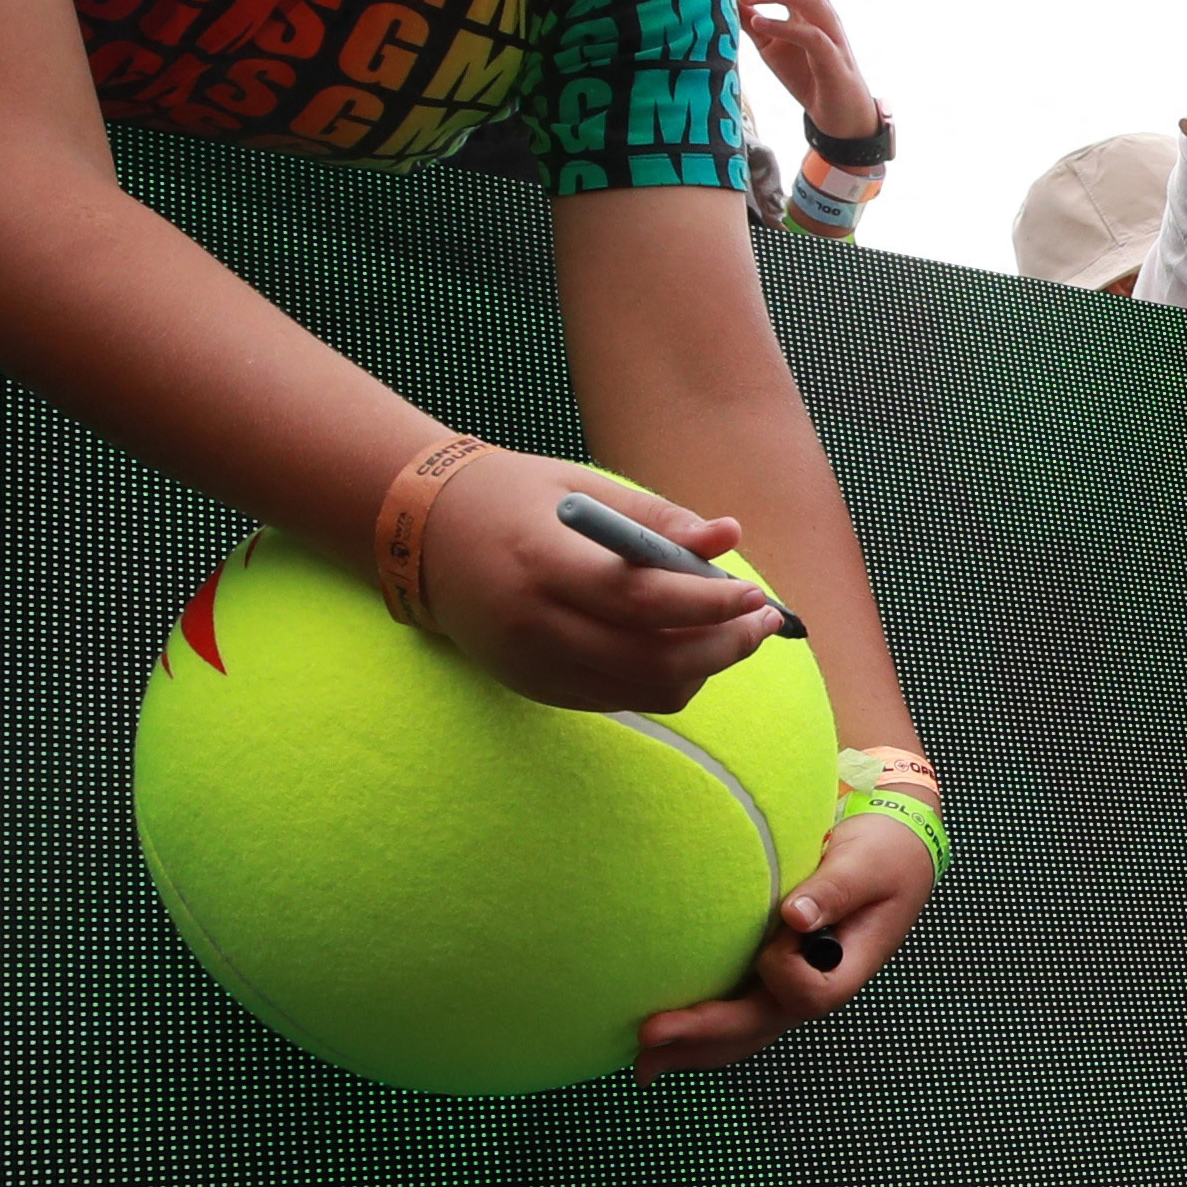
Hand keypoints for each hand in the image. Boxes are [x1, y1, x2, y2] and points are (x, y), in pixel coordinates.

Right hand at [417, 459, 798, 713]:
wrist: (422, 535)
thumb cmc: (513, 500)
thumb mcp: (582, 489)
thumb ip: (656, 519)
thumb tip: (728, 537)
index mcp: (545, 562)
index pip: (642, 600)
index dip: (708, 605)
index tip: (757, 597)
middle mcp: (534, 622)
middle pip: (650, 659)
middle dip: (722, 647)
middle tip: (764, 624)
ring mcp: (530, 663)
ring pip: (641, 690)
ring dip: (702, 670)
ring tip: (732, 634)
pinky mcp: (532, 686)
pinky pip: (616, 697)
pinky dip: (662, 680)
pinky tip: (684, 648)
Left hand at [636, 793, 934, 1074]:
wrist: (892, 854)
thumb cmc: (885, 857)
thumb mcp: (867, 865)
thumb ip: (833, 891)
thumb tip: (794, 917)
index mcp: (843, 970)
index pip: (803, 992)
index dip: (782, 967)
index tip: (782, 924)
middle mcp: (814, 989)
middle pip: (757, 1027)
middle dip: (703, 1033)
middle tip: (648, 1033)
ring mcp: (790, 990)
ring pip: (741, 1034)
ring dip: (692, 1050)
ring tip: (642, 1065)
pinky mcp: (771, 979)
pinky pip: (735, 1017)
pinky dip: (699, 1032)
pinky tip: (665, 1042)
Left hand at [726, 0, 879, 147]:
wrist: (837, 113)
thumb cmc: (805, 74)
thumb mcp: (769, 44)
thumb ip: (751, 19)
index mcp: (807, 1)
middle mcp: (822, 10)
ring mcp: (830, 33)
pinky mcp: (832, 59)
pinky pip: (812, 35)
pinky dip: (783, 25)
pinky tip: (758, 23)